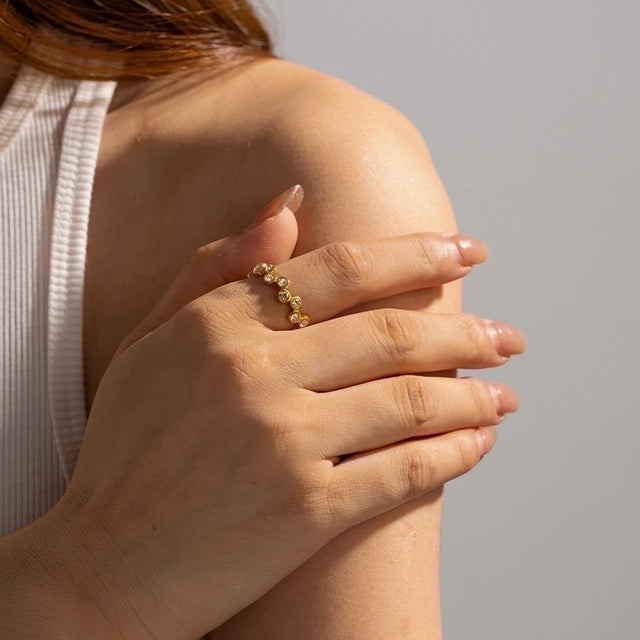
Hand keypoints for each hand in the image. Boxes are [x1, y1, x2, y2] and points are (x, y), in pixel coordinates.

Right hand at [37, 189, 523, 638]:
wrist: (105, 564)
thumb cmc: (128, 449)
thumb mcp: (154, 341)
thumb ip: (215, 266)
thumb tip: (287, 204)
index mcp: (219, 325)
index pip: (341, 269)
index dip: (414, 253)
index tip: (463, 250)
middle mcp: (256, 375)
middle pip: (391, 332)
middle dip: (465, 329)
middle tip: (506, 335)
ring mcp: (284, 443)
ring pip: (409, 399)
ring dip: (472, 393)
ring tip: (505, 392)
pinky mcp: (307, 511)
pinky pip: (403, 471)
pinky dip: (453, 453)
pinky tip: (479, 443)